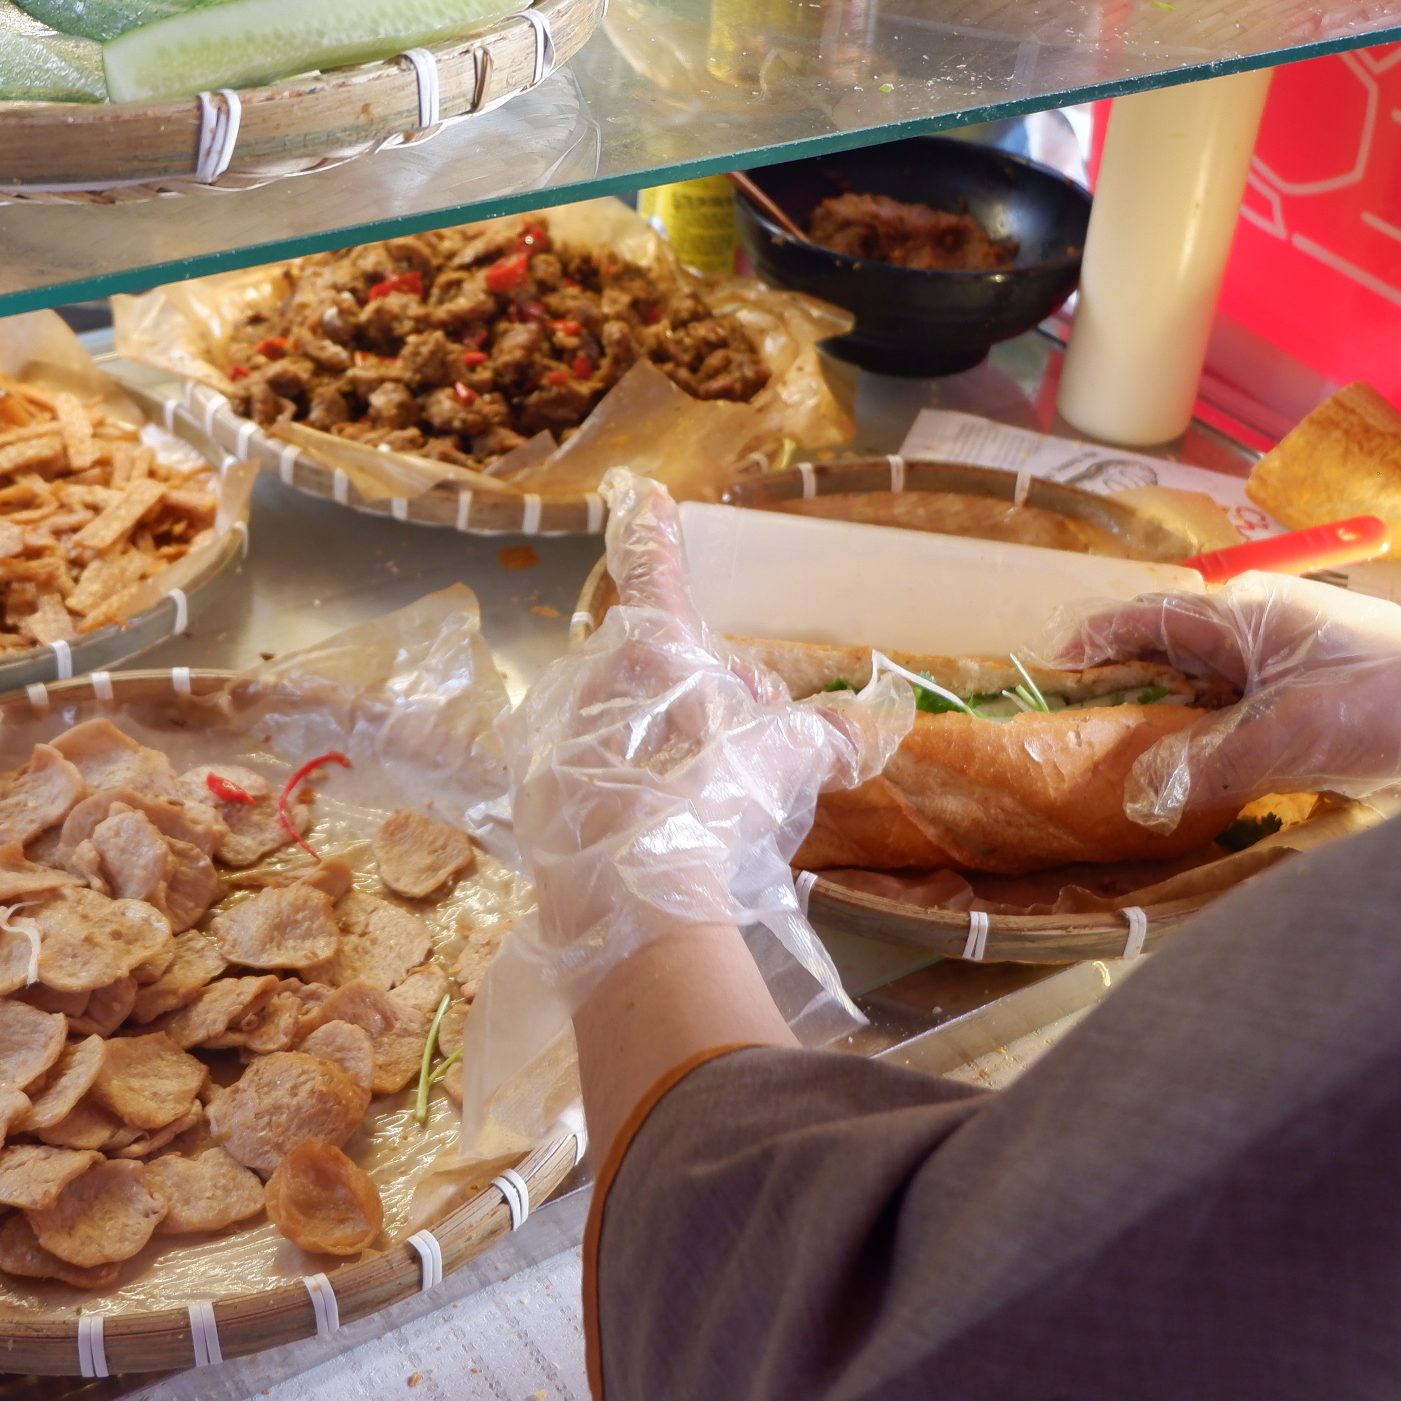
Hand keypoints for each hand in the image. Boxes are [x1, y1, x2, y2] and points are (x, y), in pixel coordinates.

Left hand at [504, 470, 907, 986]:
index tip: (643, 494)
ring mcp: (557, 734)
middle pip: (661, 664)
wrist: (637, 907)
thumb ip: (825, 734)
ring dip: (665, 738)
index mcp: (652, 649)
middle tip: (748, 741)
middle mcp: (592, 677)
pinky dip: (623, 784)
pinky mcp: (536, 792)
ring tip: (703, 797)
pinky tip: (655, 825)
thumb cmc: (716, 808)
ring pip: (626, 716)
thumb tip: (865, 723)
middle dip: (707, 692)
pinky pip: (589, 768)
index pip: (657, 570)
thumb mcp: (787, 762)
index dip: (656, 530)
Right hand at [1042, 573, 1400, 830]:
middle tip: (1084, 729)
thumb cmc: (1387, 706)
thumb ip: (1207, 767)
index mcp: (1249, 613)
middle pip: (1174, 648)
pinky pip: (1244, 707)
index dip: (1096, 640)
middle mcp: (1265, 626)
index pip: (1149, 614)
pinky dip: (1215, 733)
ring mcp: (1293, 657)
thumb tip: (1139, 800)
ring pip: (1210, 682)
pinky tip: (1200, 771)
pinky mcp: (1316, 694)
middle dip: (1127, 684)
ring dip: (1173, 716)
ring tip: (1131, 758)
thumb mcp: (1289, 738)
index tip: (1051, 671)